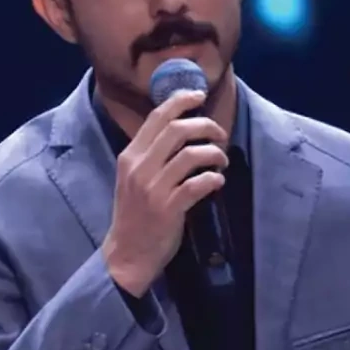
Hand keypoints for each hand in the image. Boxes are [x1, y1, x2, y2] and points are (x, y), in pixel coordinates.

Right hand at [102, 90, 228, 296]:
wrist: (127, 254)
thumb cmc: (135, 214)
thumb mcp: (134, 179)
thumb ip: (152, 155)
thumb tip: (182, 129)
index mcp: (130, 156)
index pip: (157, 117)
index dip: (180, 100)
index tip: (199, 95)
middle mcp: (140, 167)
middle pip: (178, 129)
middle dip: (206, 126)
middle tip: (220, 134)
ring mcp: (153, 188)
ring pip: (192, 154)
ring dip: (214, 153)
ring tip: (221, 161)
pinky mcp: (168, 208)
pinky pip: (198, 184)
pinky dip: (213, 179)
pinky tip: (217, 182)